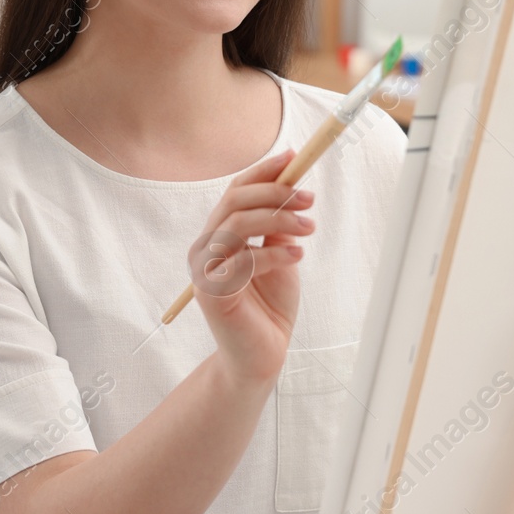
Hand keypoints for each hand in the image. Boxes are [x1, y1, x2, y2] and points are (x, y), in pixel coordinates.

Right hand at [187, 148, 314, 384]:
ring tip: (309, 227)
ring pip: (236, 225)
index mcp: (219, 234)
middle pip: (233, 201)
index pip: (235, 191)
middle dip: (274, 192)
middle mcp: (206, 247)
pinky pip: (242, 261)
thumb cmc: (269, 307)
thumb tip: (293, 188)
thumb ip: (277, 227)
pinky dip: (273, 254)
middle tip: (309, 198)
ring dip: (277, 219)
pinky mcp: (210, 292)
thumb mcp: (279, 256)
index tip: (293, 158)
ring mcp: (204, 269)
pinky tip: (297, 256)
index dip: (262, 171)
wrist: (262, 355)